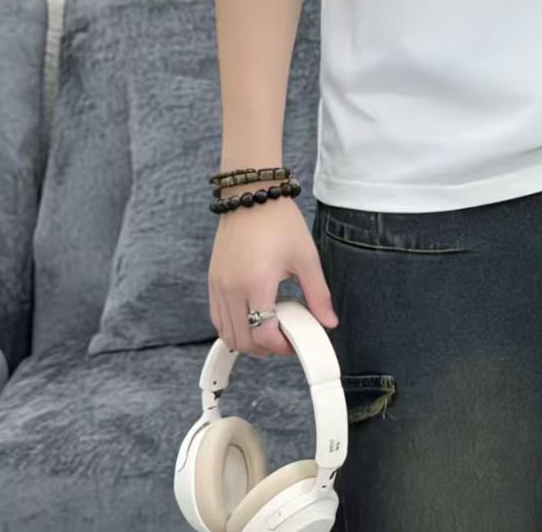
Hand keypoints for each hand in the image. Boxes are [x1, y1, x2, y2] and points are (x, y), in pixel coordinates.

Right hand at [208, 197, 339, 359]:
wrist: (251, 194)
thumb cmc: (280, 221)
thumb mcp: (306, 257)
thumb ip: (318, 294)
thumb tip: (329, 322)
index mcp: (256, 283)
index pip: (263, 334)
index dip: (281, 346)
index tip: (296, 341)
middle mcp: (232, 288)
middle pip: (242, 340)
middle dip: (265, 348)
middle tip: (285, 338)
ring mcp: (218, 286)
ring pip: (226, 333)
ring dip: (247, 339)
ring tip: (270, 328)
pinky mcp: (212, 281)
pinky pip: (217, 317)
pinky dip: (233, 326)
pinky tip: (253, 317)